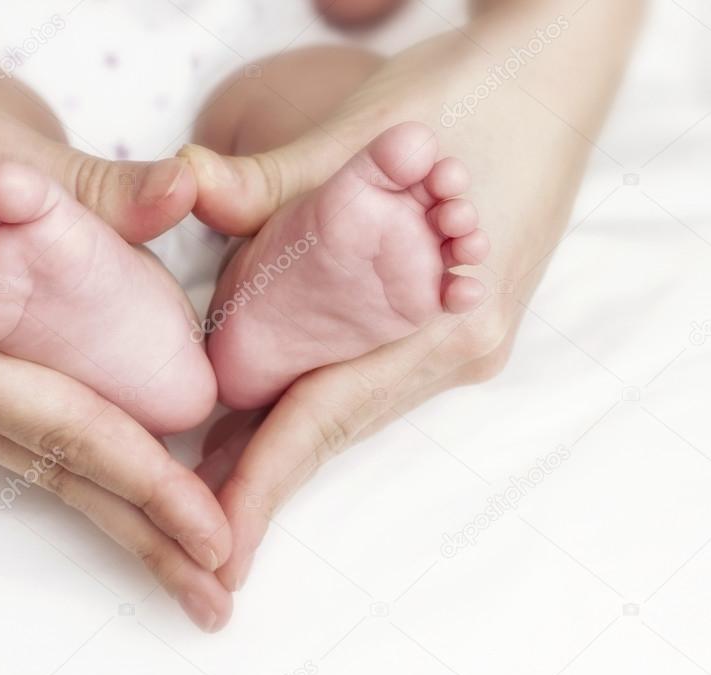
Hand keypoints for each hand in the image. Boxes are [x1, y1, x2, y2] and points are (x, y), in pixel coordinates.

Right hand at [0, 15, 231, 630]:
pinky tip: (107, 472)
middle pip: (46, 470)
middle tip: (215, 594)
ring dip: (106, 502)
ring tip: (176, 550)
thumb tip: (189, 195)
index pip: (62, 430)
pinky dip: (58, 450)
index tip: (214, 539)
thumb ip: (98, 188)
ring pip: (22, 454)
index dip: (147, 486)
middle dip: (138, 533)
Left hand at [184, 0, 640, 589]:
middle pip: (336, 423)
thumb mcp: (360, 133)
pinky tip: (267, 406)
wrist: (548, 75)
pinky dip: (312, 393)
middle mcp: (454, 347)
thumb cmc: (464, 97)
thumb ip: (266, 176)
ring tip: (212, 481)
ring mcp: (455, 337)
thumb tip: (185, 187)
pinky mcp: (447, 319)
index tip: (220, 541)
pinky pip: (368, 373)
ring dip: (282, 438)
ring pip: (349, 402)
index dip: (265, 480)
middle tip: (193, 528)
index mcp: (442, 322)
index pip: (328, 416)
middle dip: (262, 475)